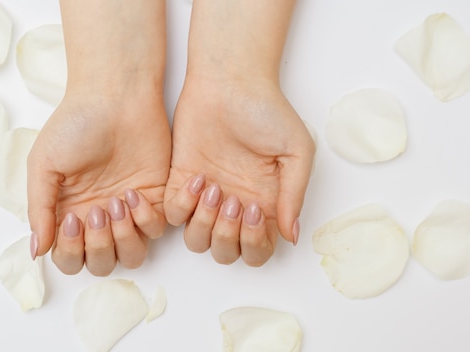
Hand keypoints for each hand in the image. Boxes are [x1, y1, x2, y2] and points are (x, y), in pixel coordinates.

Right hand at [27, 91, 170, 275]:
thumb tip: (35, 251)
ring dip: (124, 238)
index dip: (71, 251)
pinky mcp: (157, 200)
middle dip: (99, 246)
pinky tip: (135, 193)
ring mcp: (129, 212)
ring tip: (118, 201)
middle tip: (97, 211)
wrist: (115, 97)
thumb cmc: (75, 125)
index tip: (73, 220)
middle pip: (102, 263)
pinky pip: (156, 231)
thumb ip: (39, 209)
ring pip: (132, 255)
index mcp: (69, 214)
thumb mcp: (44, 164)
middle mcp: (99, 218)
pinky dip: (146, 220)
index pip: (69, 258)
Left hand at [164, 78, 315, 265]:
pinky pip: (173, 215)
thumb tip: (292, 235)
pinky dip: (183, 205)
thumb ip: (294, 194)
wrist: (230, 82)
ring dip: (205, 224)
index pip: (258, 250)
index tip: (255, 211)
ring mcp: (205, 197)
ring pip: (197, 241)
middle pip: (226, 252)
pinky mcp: (179, 182)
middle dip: (228, 237)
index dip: (255, 244)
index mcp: (264, 205)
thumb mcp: (296, 151)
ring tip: (215, 189)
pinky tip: (198, 177)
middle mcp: (234, 207)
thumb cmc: (267, 112)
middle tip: (233, 201)